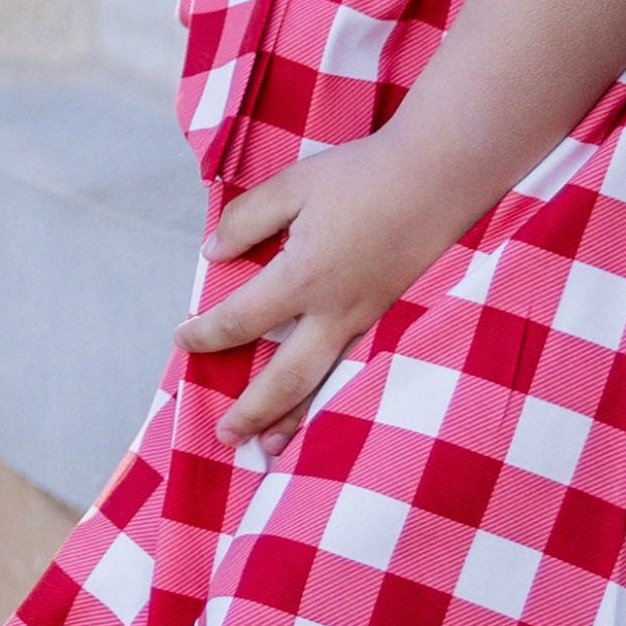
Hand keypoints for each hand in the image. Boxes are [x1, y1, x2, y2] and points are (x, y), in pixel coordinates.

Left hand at [177, 129, 476, 450]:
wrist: (441, 177)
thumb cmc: (364, 176)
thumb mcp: (293, 185)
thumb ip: (247, 221)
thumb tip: (214, 254)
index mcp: (302, 279)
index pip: (239, 321)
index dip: (205, 334)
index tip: (183, 339)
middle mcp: (333, 313)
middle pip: (285, 379)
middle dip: (252, 411)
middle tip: (225, 436)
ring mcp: (367, 321)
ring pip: (325, 384)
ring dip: (295, 419)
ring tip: (271, 448)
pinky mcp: (390, 318)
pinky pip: (352, 369)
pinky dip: (331, 396)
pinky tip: (323, 407)